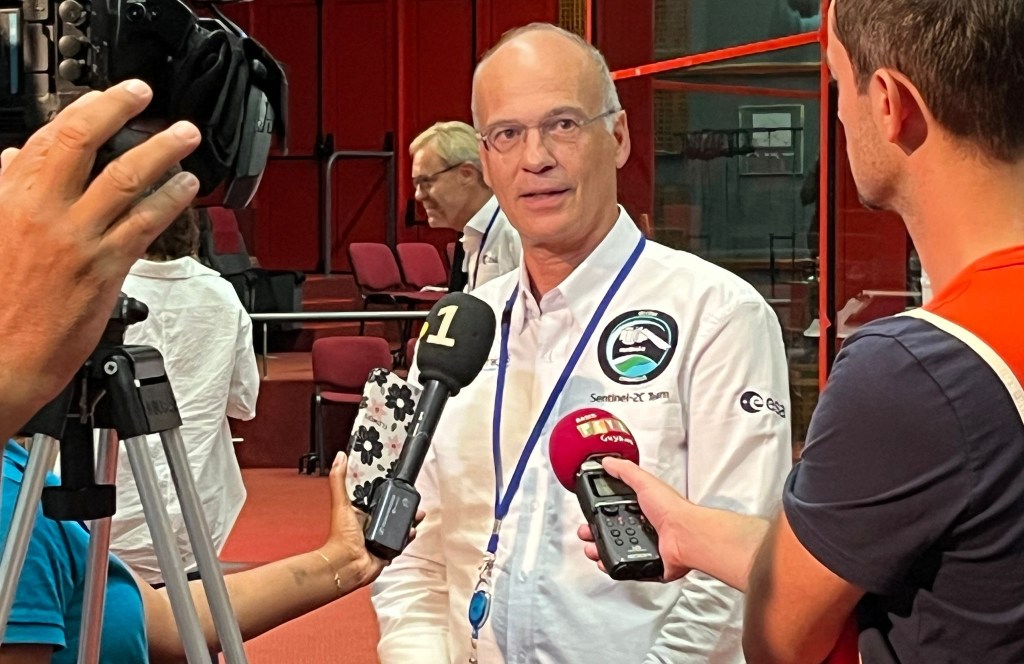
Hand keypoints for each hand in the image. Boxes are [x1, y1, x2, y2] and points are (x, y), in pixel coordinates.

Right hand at [0, 80, 200, 430]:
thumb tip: (14, 159)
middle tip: (144, 94)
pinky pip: (146, 223)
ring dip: (162, 151)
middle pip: (85, 141)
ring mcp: (78, 237)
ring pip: (126, 178)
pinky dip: (171, 200)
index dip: (84, 108)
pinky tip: (186, 188)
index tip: (107, 96)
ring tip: (185, 136)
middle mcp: (43, 210)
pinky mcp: (106, 267)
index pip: (48, 136)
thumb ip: (6, 192)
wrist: (1, 358)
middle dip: (119, 109)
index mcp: (9, 196)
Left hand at [320, 453, 422, 588]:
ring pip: (399, 526)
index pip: (376, 498)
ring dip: (409, 520)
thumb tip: (339, 457)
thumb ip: (339, 480)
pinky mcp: (386, 550)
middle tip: (412, 500)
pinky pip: (401, 542)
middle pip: (391, 511)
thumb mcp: (341, 503)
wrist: (347, 564)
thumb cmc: (340, 538)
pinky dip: (407, 537)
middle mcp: (370, 524)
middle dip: (403, 506)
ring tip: (417, 514)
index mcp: (360, 512)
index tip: (397, 484)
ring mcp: (379, 538)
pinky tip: (411, 531)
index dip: (387, 492)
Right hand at [575, 457, 693, 581]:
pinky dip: (611, 566)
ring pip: (615, 549)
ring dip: (599, 549)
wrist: (686, 536)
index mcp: (644, 507)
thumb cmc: (672, 509)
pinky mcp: (646, 563)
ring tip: (591, 547)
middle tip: (586, 531)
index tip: (589, 512)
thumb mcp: (645, 482)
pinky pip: (625, 567)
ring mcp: (645, 546)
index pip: (616, 507)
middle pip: (612, 530)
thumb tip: (609, 462)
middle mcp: (644, 527)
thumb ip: (625, 471)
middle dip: (594, 532)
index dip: (600, 510)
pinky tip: (605, 561)